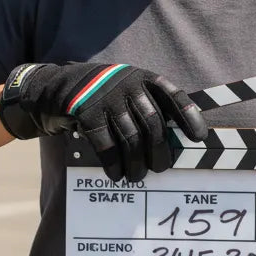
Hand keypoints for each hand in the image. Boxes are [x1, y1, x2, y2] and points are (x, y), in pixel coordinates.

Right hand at [0, 62, 207, 180]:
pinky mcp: (86, 112)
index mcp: (143, 79)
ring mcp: (106, 97)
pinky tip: (116, 174)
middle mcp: (127, 85)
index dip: (189, 117)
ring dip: (136, 163)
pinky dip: (113, 164)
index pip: (173, 96)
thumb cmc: (100, 96)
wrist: (55, 87)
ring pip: (131, 138)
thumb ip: (147, 108)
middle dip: (159, 152)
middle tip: (159, 169)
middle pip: (153, 124)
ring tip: (136, 177)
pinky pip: (106, 144)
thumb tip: (170, 144)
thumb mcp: (125, 92)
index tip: (199, 138)